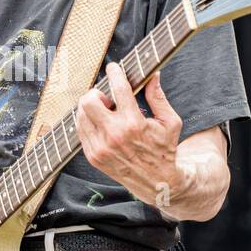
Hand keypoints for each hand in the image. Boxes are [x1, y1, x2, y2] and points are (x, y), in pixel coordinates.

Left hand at [75, 63, 184, 207]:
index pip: (119, 89)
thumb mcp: (170, 122)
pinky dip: (87, 122)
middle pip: (89, 101)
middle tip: (107, 98)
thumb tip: (154, 75)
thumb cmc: (164, 149)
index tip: (114, 68)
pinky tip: (100, 123)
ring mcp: (101, 147)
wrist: (156, 182)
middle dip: (96, 92)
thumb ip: (158, 97)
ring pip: (81, 115)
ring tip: (105, 111)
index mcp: (134, 124)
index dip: (115, 73)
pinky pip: (80, 130)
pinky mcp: (93, 156)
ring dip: (90, 107)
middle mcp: (114, 135)